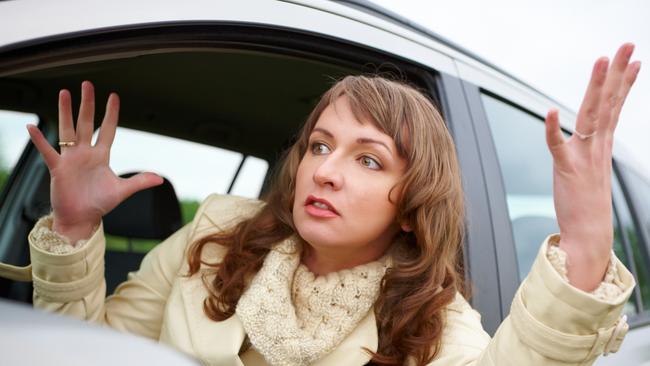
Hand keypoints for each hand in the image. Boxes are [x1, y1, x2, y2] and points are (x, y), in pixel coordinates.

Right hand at [27, 81, 162, 242]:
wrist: (81, 219)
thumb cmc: (99, 204)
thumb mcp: (122, 191)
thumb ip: (139, 182)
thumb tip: (161, 179)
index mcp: (101, 156)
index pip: (107, 129)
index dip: (110, 114)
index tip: (113, 96)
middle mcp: (85, 153)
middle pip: (86, 123)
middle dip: (87, 104)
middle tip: (87, 84)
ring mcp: (70, 159)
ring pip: (68, 130)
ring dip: (66, 112)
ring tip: (64, 92)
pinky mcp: (58, 168)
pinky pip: (48, 151)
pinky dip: (40, 140)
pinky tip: (32, 127)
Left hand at [545, 43, 640, 290]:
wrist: (589, 235)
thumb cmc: (587, 204)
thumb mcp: (591, 170)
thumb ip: (589, 151)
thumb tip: (588, 138)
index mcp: (602, 146)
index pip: (615, 107)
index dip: (623, 83)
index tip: (634, 61)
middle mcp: (597, 147)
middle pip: (608, 102)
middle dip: (617, 72)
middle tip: (627, 45)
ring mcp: (584, 156)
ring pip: (590, 115)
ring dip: (595, 87)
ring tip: (601, 61)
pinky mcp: (566, 170)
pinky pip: (558, 146)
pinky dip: (553, 130)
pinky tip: (550, 112)